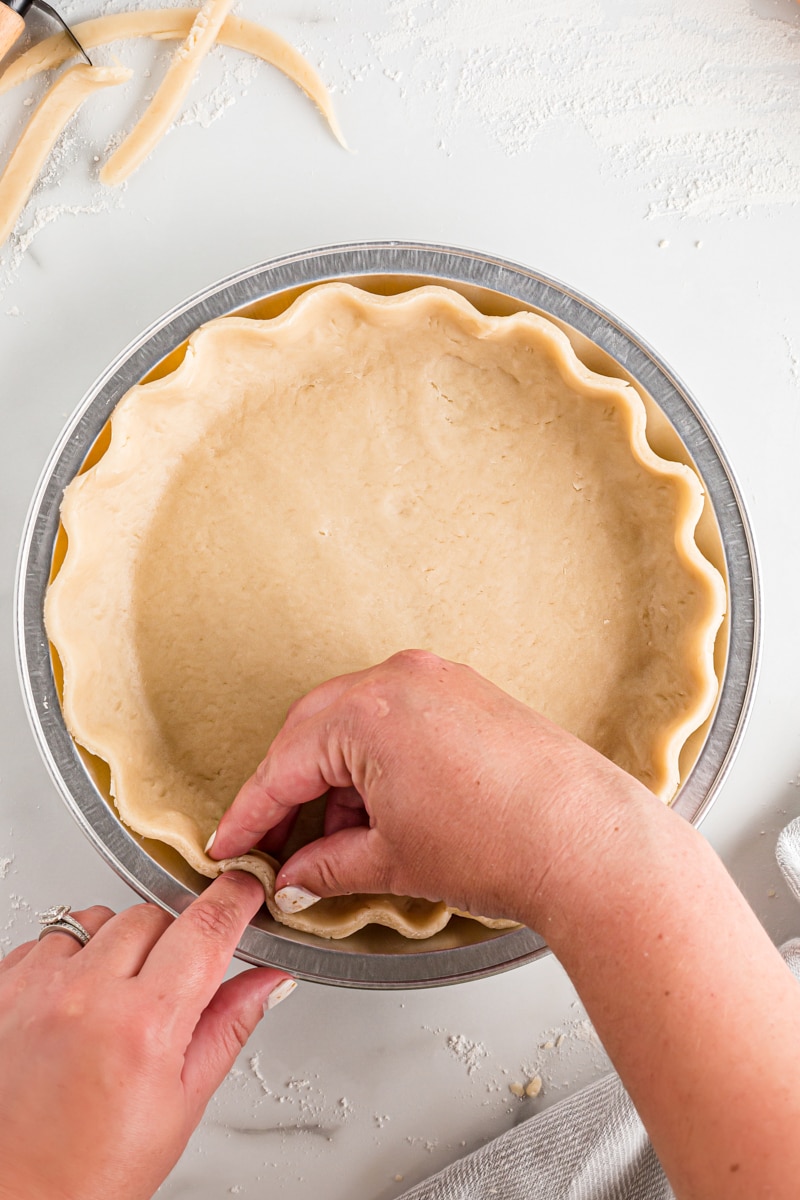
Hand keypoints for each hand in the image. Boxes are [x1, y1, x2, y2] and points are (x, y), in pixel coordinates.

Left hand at [0, 873, 294, 1199]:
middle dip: (172, 941)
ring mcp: (35, 988)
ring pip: (97, 919)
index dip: (235, 898)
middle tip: (167, 992)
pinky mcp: (1, 987)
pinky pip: (48, 939)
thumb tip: (269, 980)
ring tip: (112, 1004)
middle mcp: (85, 996)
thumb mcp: (182, 1104)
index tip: (245, 889)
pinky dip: (69, 961)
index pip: (205, 929)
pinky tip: (75, 1007)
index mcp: (142, 1027)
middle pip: (152, 915)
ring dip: (115, 946)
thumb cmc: (91, 1174)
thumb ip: (229, 1025)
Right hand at [209, 650, 654, 925]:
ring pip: (356, 722)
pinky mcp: (469, 692)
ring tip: (334, 841)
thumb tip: (296, 876)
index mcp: (368, 712)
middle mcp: (400, 679)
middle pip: (314, 732)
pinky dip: (376, 760)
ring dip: (335, 777)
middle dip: (289, 790)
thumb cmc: (502, 845)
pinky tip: (377, 809)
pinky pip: (398, 717)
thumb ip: (327, 865)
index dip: (250, 813)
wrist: (590, 843)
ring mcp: (439, 679)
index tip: (230, 843)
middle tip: (272, 843)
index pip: (284, 765)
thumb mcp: (393, 862)